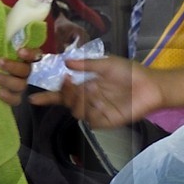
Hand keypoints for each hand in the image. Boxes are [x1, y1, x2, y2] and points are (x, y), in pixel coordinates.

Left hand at [0, 49, 35, 105]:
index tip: (19, 51)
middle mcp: (26, 71)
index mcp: (24, 57)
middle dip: (13, 66)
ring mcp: (22, 85)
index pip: (35, 54)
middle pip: (26, 70)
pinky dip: (8, 97)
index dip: (30, 53)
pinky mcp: (16, 98)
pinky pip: (16, 100)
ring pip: (21, 85)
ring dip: (6, 80)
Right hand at [36, 53, 164, 126]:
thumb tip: (66, 62)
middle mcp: (89, 99)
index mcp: (86, 85)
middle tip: (68, 82)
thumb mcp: (106, 63)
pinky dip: (90, 111)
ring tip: (84, 90)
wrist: (150, 85)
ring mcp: (97, 111)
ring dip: (76, 101)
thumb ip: (86, 64)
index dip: (48, 96)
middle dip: (64, 93)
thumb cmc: (129, 72)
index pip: (63, 93)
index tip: (33, 98)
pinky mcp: (106, 121)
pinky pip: (91, 120)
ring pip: (76, 111)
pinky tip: (96, 101)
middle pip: (67, 102)